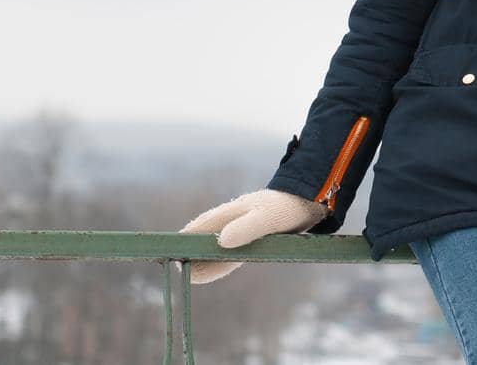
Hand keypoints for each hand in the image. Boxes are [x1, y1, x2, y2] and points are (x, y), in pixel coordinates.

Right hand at [178, 188, 328, 283]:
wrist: (306, 201)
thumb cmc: (285, 208)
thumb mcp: (266, 218)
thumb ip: (246, 229)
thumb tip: (221, 241)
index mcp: (230, 213)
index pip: (200, 228)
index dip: (185, 240)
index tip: (170, 252)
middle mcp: (230, 221)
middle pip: (203, 239)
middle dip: (189, 253)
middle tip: (174, 270)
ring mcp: (239, 230)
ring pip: (214, 248)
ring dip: (202, 260)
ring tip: (188, 276)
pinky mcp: (250, 238)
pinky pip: (228, 254)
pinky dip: (217, 263)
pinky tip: (208, 271)